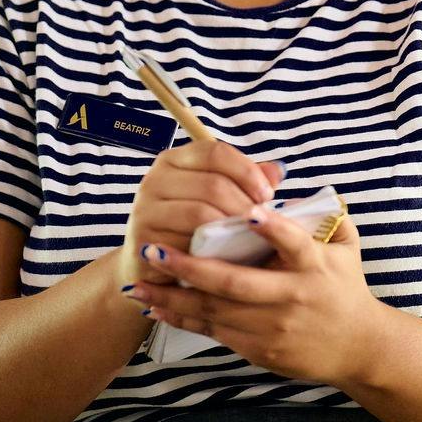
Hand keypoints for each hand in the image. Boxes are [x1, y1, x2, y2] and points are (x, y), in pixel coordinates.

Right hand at [121, 141, 283, 288]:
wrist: (155, 270)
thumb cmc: (195, 230)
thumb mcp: (220, 202)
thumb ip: (246, 183)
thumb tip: (278, 171)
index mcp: (175, 160)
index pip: (215, 151)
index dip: (246, 171)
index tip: (268, 194)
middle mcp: (155, 179)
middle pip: (213, 183)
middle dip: (245, 205)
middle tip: (262, 224)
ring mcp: (144, 209)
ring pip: (201, 212)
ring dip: (231, 228)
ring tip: (248, 239)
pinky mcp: (143, 240)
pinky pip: (185, 242)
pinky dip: (210, 250)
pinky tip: (224, 257)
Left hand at [130, 207, 385, 387]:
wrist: (357, 348)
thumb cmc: (346, 289)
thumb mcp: (347, 248)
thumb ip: (325, 215)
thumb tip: (294, 187)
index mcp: (314, 266)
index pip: (296, 244)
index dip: (275, 229)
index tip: (253, 212)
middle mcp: (291, 297)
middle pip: (236, 283)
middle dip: (191, 267)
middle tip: (154, 249)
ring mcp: (273, 327)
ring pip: (215, 311)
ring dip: (173, 297)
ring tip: (139, 284)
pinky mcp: (260, 348)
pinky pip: (214, 332)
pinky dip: (183, 319)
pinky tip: (157, 307)